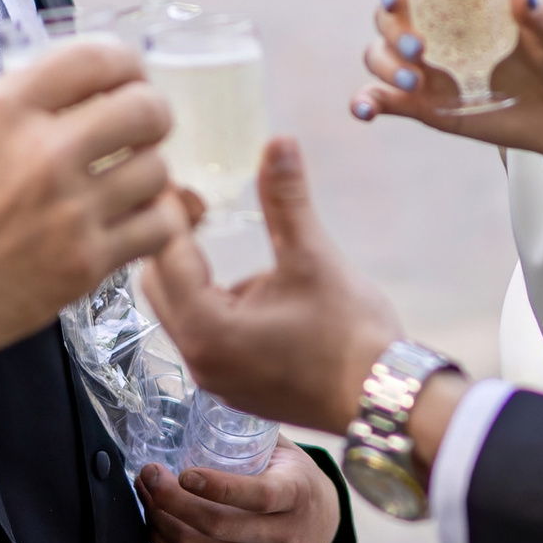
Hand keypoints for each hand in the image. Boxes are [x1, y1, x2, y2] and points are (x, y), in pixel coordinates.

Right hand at [0, 37, 182, 370]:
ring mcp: (70, 212)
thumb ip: (8, 107)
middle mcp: (42, 154)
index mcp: (0, 111)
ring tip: (127, 182)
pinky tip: (132, 222)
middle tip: (141, 127)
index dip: (124, 63)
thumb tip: (62, 93)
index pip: (96, 58)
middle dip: (150, 113)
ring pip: (157, 170)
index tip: (127, 75)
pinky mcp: (86, 264)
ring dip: (148, 172)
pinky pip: (157, 229)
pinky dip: (154, 222)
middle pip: (144, 109)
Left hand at [135, 440, 340, 542]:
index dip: (216, 487)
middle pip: (215, 525)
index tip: (183, 472)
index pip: (257, 496)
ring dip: (160, 520)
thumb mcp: (286, 456)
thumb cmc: (294, 482)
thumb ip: (253, 435)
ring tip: (148, 495)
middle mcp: (284, 539)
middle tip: (149, 474)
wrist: (323, 531)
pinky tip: (155, 524)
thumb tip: (207, 395)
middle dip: (170, 499)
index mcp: (297, 497)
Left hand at [142, 140, 404, 433]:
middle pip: (158, 285)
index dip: (168, 213)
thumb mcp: (314, 258)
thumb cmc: (352, 337)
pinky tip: (239, 276)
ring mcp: (214, 377)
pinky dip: (206, 298)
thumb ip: (286, 200)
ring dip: (188, 269)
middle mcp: (199, 359)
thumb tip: (278, 143)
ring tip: (211, 231)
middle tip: (196, 202)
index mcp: (208, 329)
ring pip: (177, 310)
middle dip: (170, 240)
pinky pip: (201, 332)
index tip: (178, 180)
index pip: (164, 257)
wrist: (384, 399)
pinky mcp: (232, 384)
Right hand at [353, 0, 542, 240]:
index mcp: (472, 2)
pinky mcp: (436, 108)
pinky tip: (364, 109)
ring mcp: (437, 70)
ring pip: (382, 57)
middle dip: (391, 28)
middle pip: (390, 19)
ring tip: (413, 77)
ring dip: (383, 63)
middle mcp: (446, 31)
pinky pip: (390, 102)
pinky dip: (369, 102)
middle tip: (418, 47)